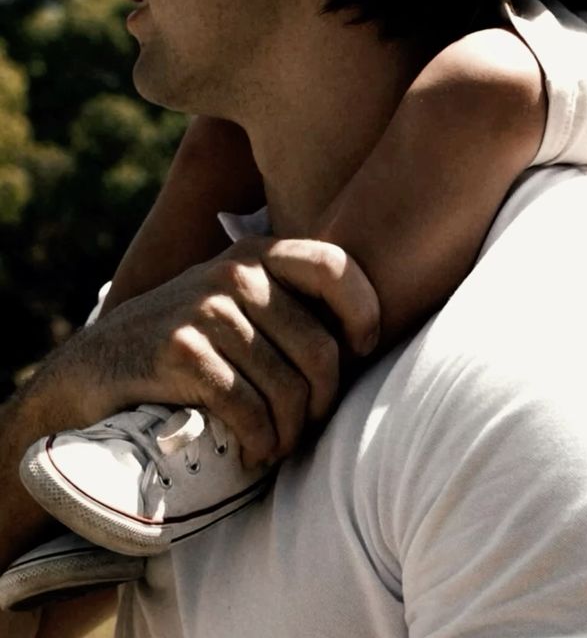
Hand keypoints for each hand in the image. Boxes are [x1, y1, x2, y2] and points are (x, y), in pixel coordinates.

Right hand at [55, 237, 379, 466]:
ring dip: (289, 433)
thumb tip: (366, 344)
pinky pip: (249, 409)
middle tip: (304, 426)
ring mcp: (205, 309)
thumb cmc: (188, 344)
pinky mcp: (180, 351)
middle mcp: (235, 273)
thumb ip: (290, 307)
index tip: (359, 353)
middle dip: (321, 402)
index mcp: (256, 255)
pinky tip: (253, 453)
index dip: (363, 314)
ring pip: (288, 388)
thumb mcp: (237, 306)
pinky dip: (259, 443)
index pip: (335, 268)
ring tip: (277, 445)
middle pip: (321, 350)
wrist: (97, 369)